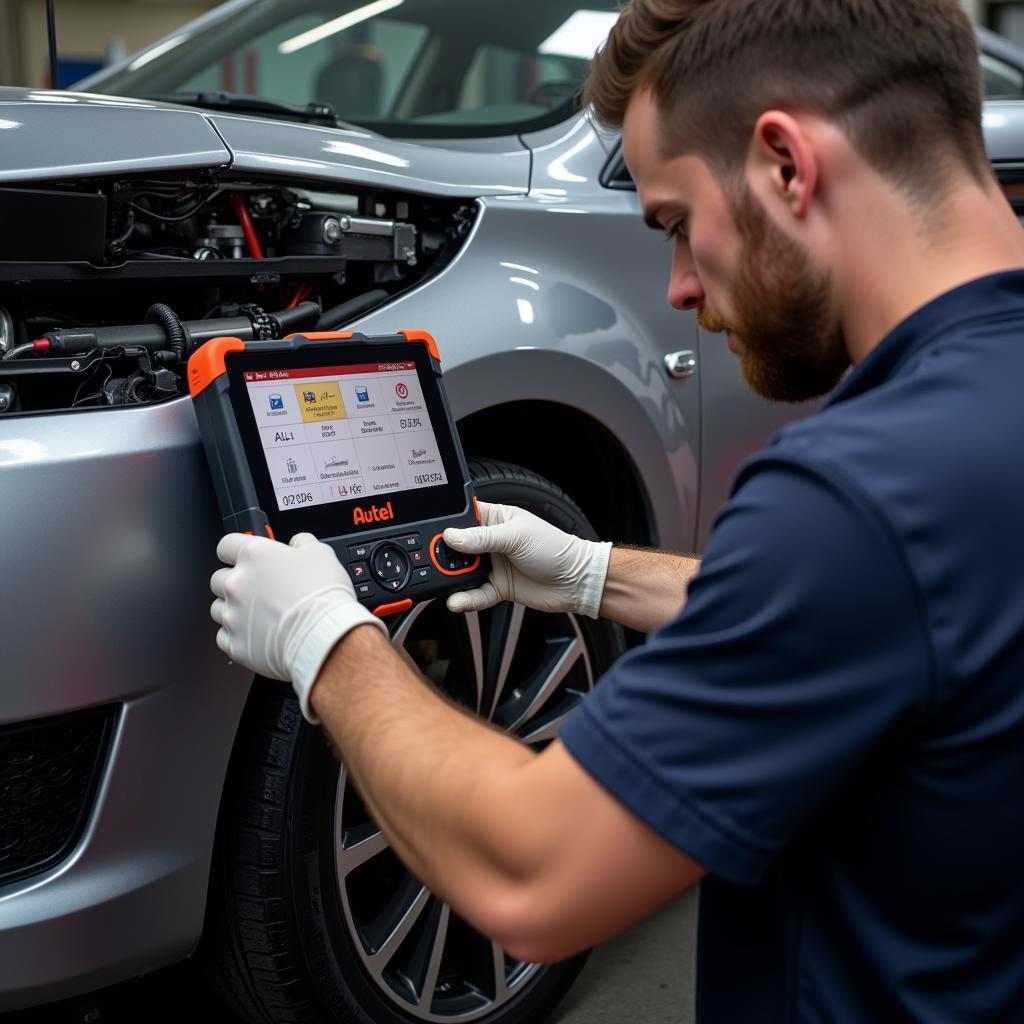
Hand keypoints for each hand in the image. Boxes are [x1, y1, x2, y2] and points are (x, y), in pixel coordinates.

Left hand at [210, 532, 387, 723]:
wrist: (324, 637)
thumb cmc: (322, 597)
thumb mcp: (321, 553)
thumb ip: (303, 543)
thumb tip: (299, 543)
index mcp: (254, 556)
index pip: (227, 545)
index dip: (235, 550)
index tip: (243, 557)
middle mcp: (237, 584)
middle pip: (218, 578)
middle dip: (235, 581)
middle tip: (258, 589)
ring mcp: (233, 615)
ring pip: (218, 609)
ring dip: (234, 609)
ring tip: (259, 614)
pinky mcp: (236, 644)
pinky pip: (224, 638)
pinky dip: (237, 636)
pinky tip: (256, 634)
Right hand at [442, 501, 611, 617]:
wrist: (576, 581)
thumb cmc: (554, 548)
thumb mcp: (516, 537)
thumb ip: (482, 538)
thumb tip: (451, 536)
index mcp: (495, 519)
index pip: (463, 518)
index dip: (448, 526)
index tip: (435, 536)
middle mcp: (491, 542)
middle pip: (458, 548)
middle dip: (446, 556)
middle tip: (436, 563)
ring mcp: (493, 565)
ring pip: (464, 572)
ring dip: (454, 579)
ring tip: (445, 583)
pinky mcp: (497, 588)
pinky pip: (475, 594)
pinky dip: (465, 599)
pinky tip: (458, 601)